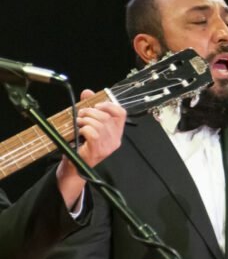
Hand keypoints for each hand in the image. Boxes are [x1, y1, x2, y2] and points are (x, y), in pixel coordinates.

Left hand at [55, 88, 125, 207]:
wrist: (75, 165)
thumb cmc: (82, 145)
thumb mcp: (88, 124)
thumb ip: (89, 107)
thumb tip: (88, 92)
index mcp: (116, 132)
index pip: (121, 113)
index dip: (109, 105)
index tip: (96, 105)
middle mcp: (115, 139)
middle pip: (105, 116)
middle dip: (89, 112)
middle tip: (80, 115)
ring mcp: (108, 145)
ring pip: (98, 124)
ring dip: (84, 120)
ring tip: (79, 124)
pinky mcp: (98, 150)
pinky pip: (92, 132)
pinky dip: (83, 129)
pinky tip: (80, 132)